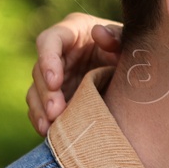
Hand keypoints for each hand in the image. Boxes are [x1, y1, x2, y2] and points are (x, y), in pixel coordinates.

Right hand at [25, 13, 122, 135]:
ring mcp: (54, 77)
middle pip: (39, 71)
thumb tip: (99, 33)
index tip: (55, 82)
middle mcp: (57, 55)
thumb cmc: (128, 48)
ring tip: (49, 129)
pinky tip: (49, 134)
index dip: (47, 60)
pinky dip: (42, 120)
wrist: (132, 70)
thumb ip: (116, 36)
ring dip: (40, 111)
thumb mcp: (125, 40)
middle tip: (55, 112)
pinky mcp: (55, 97)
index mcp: (70, 33)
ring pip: (35, 92)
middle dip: (45, 93)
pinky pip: (40, 108)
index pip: (49, 41)